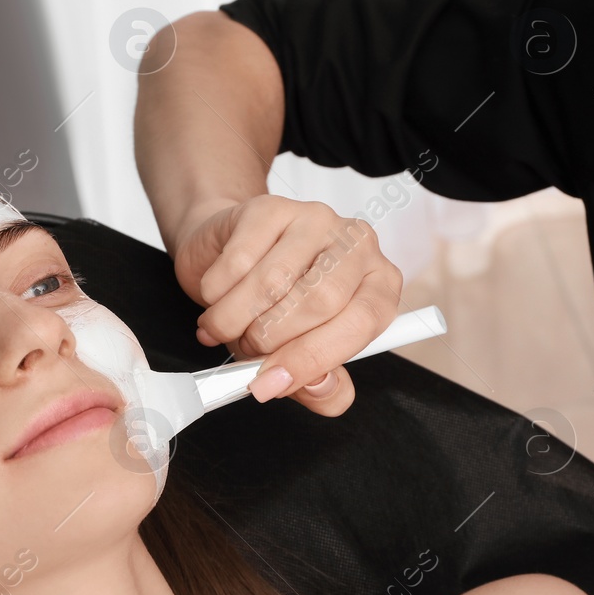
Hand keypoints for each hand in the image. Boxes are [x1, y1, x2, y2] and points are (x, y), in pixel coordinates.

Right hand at [170, 193, 404, 415]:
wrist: (228, 254)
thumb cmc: (273, 307)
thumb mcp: (302, 354)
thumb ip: (322, 385)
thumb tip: (320, 388)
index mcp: (379, 285)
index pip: (362, 323)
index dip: (313, 359)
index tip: (271, 385)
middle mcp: (357, 244)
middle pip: (320, 301)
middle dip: (269, 341)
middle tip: (244, 352)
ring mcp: (315, 219)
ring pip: (272, 283)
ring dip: (234, 320)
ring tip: (222, 328)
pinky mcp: (271, 206)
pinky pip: (238, 261)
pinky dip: (215, 293)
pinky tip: (214, 297)